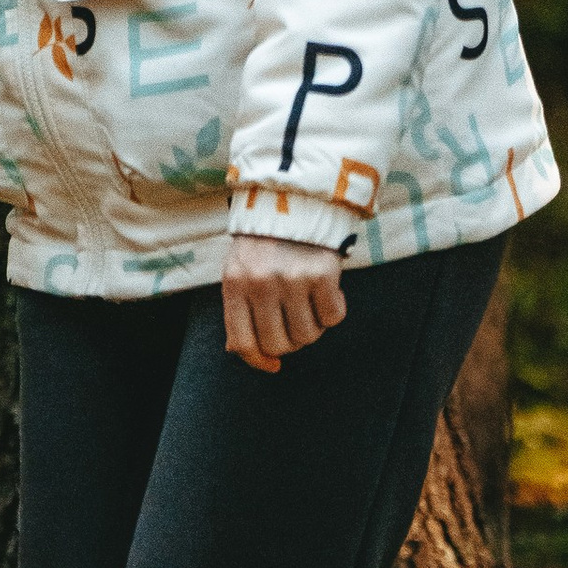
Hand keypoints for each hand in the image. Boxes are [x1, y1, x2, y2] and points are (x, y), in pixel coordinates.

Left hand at [222, 233, 348, 375]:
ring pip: (307, 336)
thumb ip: (237, 310)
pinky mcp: (323, 274)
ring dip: (312, 327)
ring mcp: (293, 280)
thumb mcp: (238, 271)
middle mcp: (261, 284)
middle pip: (278, 345)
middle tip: (293, 324)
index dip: (259, 361)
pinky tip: (326, 293)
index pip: (243, 343)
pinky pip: (333, 317)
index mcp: (234, 285)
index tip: (273, 364)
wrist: (294, 203)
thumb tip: (239, 351)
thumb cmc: (262, 245)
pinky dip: (333, 311)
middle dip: (288, 342)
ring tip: (309, 305)